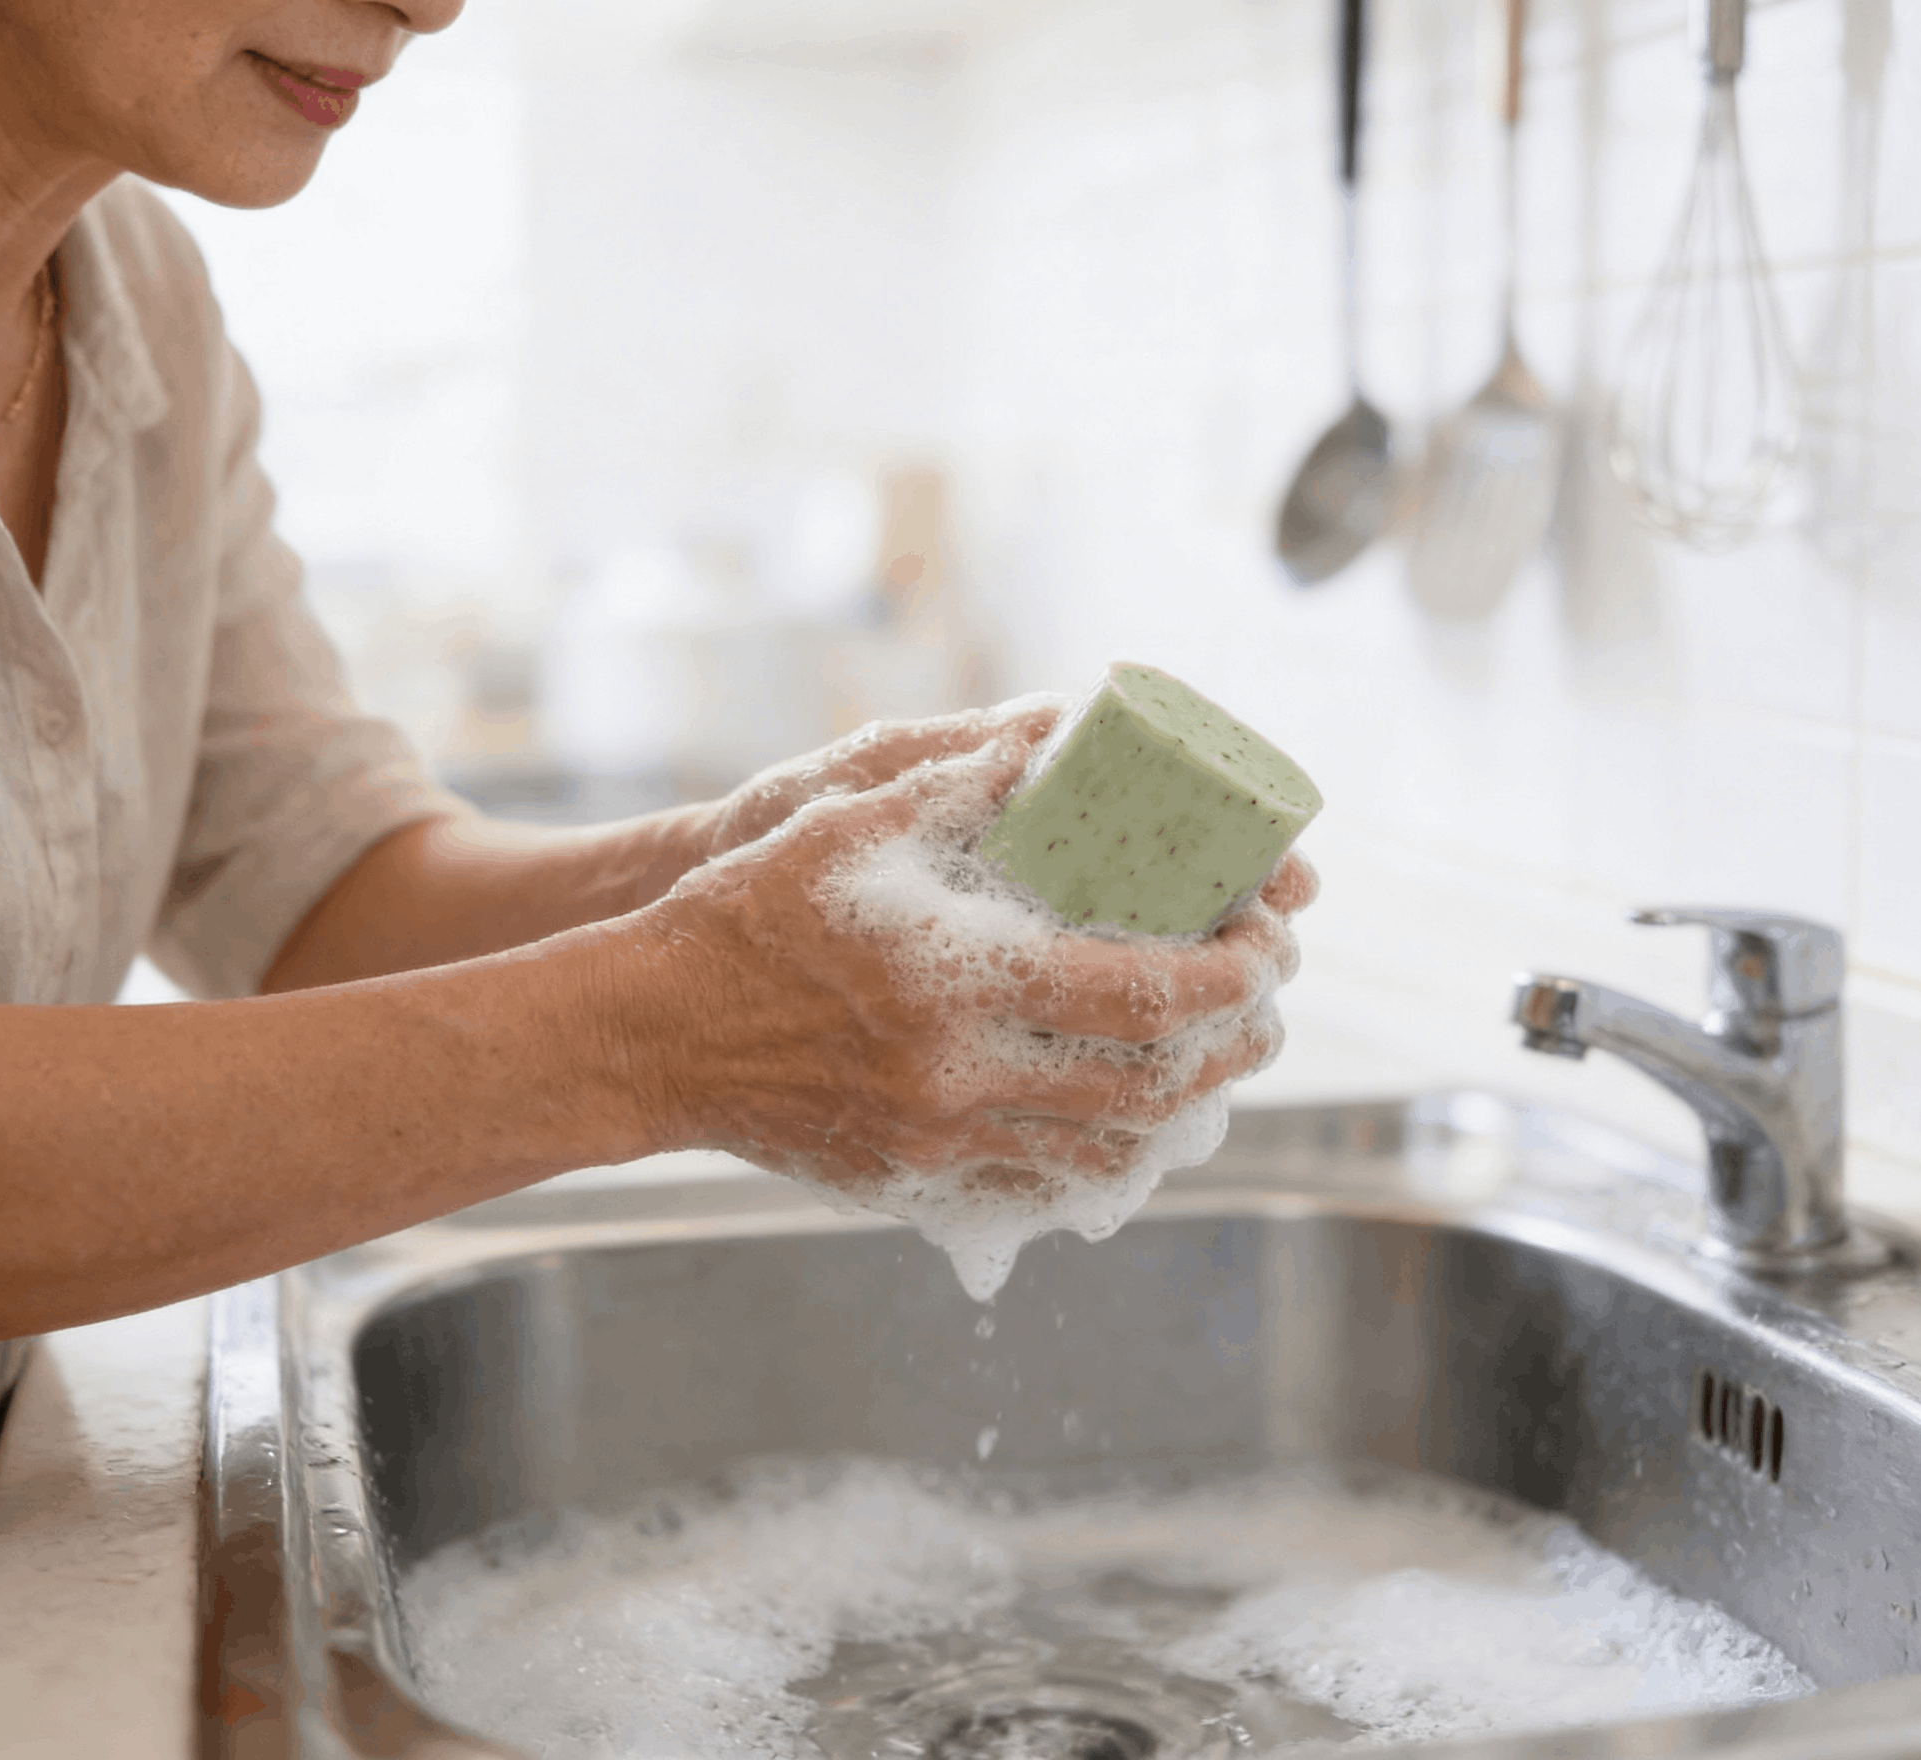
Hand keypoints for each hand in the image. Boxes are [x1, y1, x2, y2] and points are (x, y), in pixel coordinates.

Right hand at [610, 716, 1316, 1190]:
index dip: (1235, 972)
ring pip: (1110, 1152)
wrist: (651, 1030)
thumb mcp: (847, 820)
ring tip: (1216, 1059)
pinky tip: (1125, 1118)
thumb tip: (1050, 733)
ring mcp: (939, 1140)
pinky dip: (1107, 1157)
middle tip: (1263, 1000)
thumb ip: (959, 780)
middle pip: (1153, 1085)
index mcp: (963, 979)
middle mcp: (963, 1075)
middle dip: (1233, 1042)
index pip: (1149, 994)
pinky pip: (1041, 1188)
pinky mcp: (912, 1181)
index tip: (1269, 939)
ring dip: (1186, 1108)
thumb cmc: (747, 912)